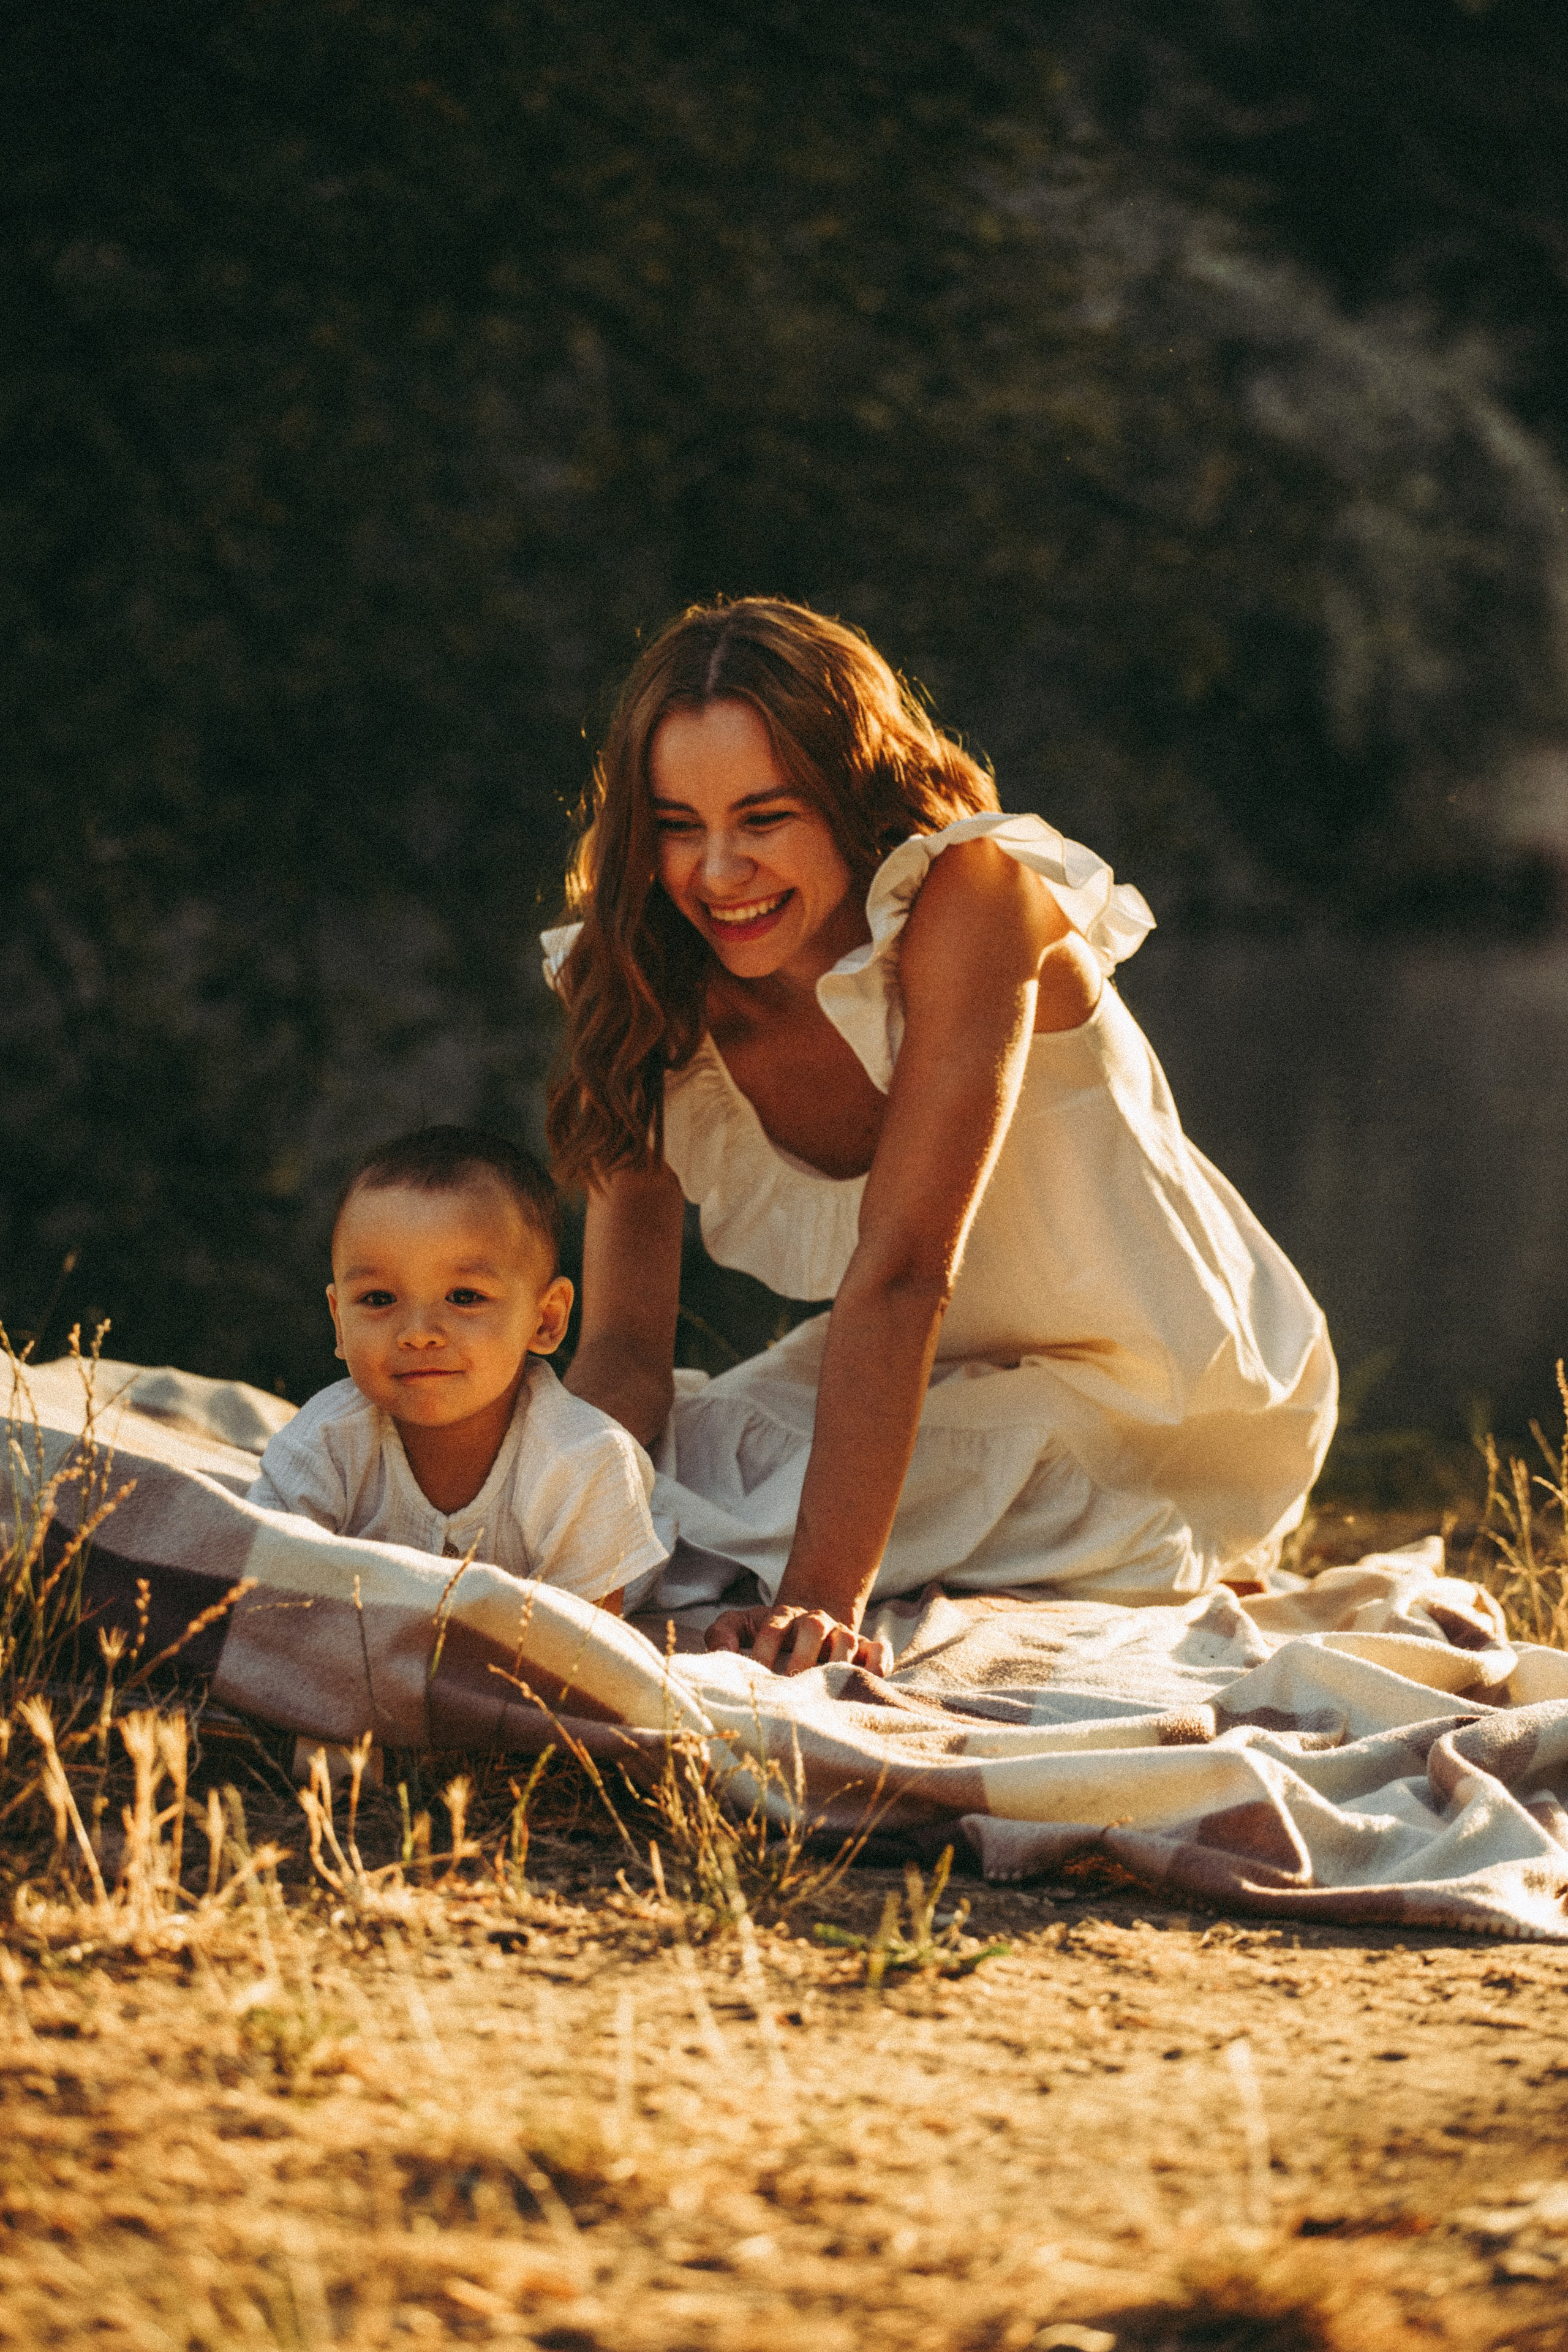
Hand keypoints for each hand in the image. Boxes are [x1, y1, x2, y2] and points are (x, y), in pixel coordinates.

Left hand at [704, 1602, 892, 1676]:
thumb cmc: (767, 1634)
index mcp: (782, 1617)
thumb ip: (722, 1635)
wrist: (808, 1625)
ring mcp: (843, 1634)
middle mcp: (815, 1622)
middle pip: (813, 1628)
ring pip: (847, 1639)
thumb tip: (720, 1655)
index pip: (772, 1629)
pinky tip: (869, 1683)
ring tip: (825, 1693)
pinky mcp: (867, 1648)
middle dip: (801, 1658)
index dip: (763, 1652)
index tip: (753, 1678)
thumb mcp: (741, 1626)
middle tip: (790, 1688)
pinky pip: (879, 1652)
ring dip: (837, 1662)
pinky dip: (878, 1665)